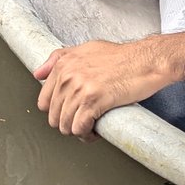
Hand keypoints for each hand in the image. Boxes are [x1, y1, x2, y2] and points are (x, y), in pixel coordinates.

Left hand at [33, 39, 169, 138]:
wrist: (147, 60)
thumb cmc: (121, 57)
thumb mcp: (87, 49)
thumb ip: (59, 58)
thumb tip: (37, 73)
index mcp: (64, 64)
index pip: (44, 101)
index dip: (57, 111)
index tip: (70, 111)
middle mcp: (68, 75)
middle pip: (54, 117)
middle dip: (68, 122)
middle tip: (84, 120)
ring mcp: (80, 88)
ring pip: (65, 125)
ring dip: (78, 131)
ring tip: (90, 126)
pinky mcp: (94, 101)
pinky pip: (79, 129)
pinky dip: (86, 135)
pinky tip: (95, 130)